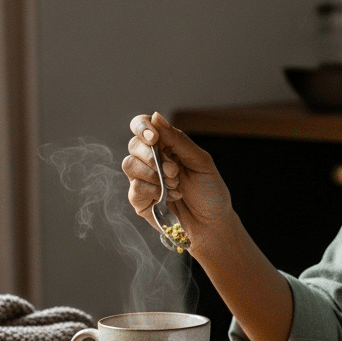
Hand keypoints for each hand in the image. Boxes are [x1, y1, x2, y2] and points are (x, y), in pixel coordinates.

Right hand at [122, 112, 234, 251]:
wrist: (212, 224)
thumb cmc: (210, 192)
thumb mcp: (200, 161)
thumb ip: (178, 140)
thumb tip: (156, 116)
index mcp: (166, 145)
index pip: (143, 126)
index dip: (142, 127)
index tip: (153, 137)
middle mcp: (151, 159)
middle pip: (134, 144)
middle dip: (153, 156)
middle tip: (174, 170)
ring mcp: (143, 179)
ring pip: (129, 164)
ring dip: (153, 174)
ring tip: (175, 185)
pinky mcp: (139, 199)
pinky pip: (134, 188)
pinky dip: (152, 191)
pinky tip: (168, 197)